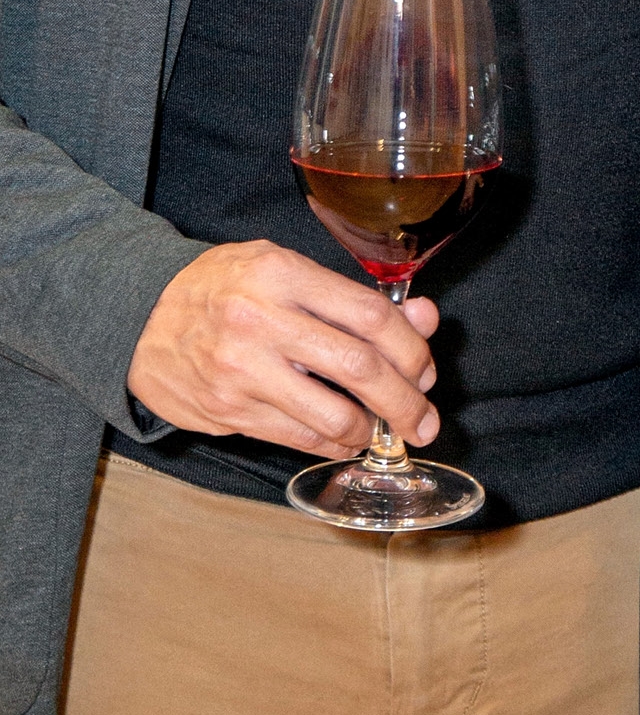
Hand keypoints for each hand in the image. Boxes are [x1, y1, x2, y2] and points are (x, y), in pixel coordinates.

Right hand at [127, 240, 441, 459]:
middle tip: (425, 421)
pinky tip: (345, 438)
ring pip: (333, 415)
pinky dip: (333, 444)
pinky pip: (299, 437)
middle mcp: (262, 321)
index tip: (425, 369)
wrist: (138, 317)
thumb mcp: (283, 270)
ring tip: (384, 432)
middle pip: (359, 368)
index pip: (369, 315)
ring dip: (372, 431)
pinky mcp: (229, 411)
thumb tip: (422, 318)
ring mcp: (243, 371)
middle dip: (406, 402)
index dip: (411, 348)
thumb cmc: (222, 287)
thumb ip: (351, 297)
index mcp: (281, 274)